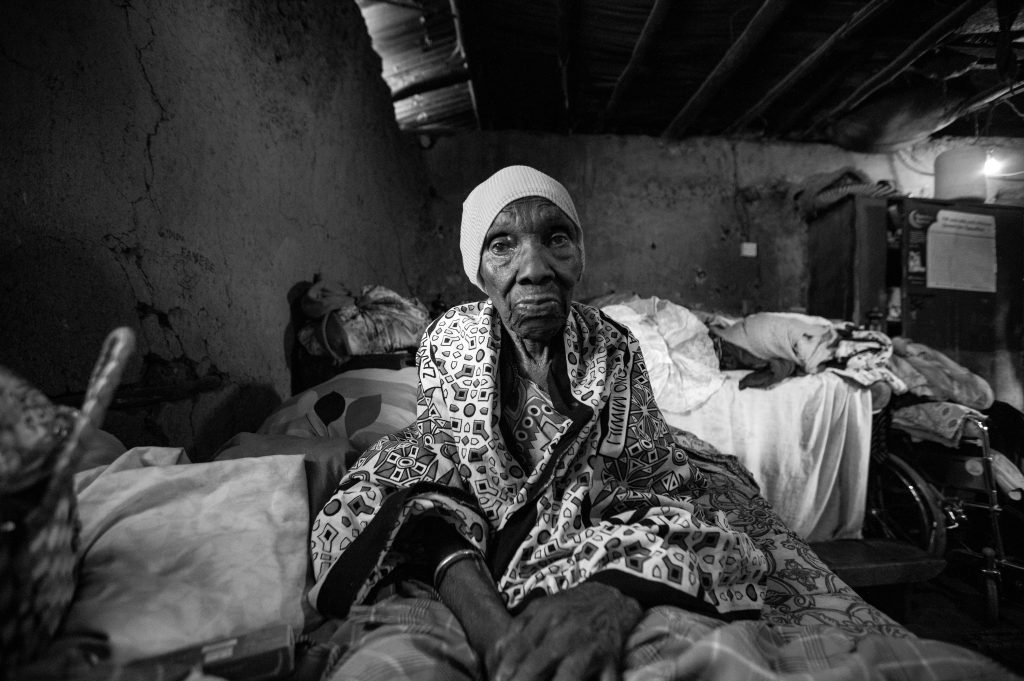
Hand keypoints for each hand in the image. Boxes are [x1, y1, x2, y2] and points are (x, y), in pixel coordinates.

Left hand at [487, 582, 641, 680]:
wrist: (612, 597)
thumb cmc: (571, 607)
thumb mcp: (542, 607)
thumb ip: (519, 626)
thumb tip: (498, 652)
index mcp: (548, 618)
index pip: (522, 646)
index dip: (507, 666)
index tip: (497, 680)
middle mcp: (567, 634)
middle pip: (540, 663)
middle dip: (524, 680)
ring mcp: (589, 649)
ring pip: (569, 677)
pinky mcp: (611, 662)